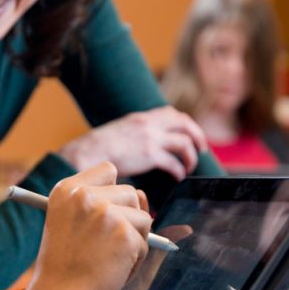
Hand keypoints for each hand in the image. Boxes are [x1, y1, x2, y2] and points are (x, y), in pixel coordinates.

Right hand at [0, 162, 151, 289]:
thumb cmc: (62, 268)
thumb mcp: (68, 225)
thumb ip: (98, 205)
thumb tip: (143, 196)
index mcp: (66, 189)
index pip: (108, 171)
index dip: (113, 194)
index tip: (103, 216)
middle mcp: (85, 195)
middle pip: (131, 193)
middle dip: (128, 220)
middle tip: (105, 246)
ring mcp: (106, 213)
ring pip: (143, 218)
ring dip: (134, 241)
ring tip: (108, 260)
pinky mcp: (125, 234)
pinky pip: (146, 244)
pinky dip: (135, 262)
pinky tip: (112, 273)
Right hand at [58, 107, 207, 180]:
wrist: (87, 153)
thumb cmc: (98, 148)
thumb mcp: (119, 131)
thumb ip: (135, 133)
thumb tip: (145, 144)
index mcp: (141, 117)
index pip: (171, 113)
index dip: (185, 123)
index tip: (190, 134)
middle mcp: (148, 124)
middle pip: (184, 123)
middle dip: (197, 136)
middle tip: (201, 148)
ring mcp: (150, 138)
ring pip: (184, 142)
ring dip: (191, 156)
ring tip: (188, 167)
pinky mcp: (149, 155)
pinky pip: (174, 162)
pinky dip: (179, 170)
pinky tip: (177, 177)